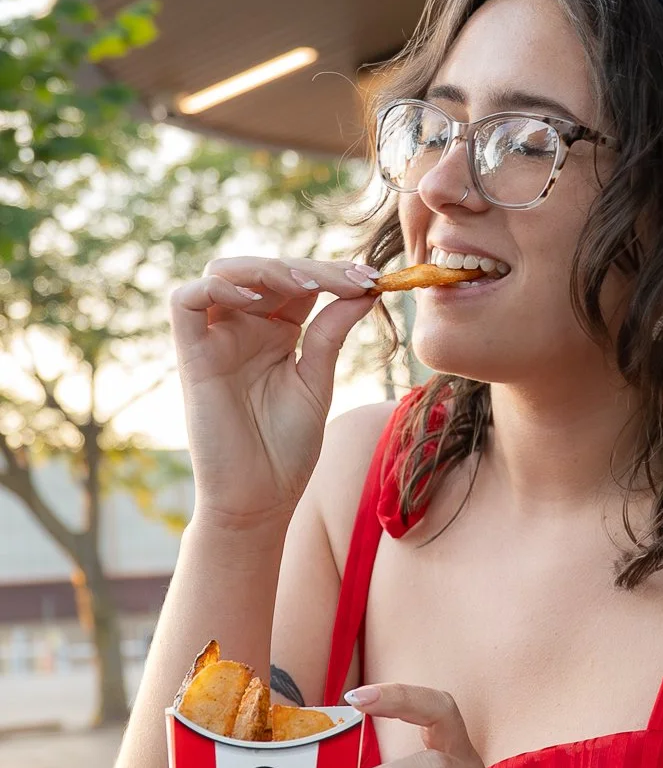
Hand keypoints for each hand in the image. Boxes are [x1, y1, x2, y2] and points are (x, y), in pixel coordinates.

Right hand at [170, 257, 378, 528]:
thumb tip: (366, 289)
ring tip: (307, 287)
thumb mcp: (317, 381)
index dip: (332, 273)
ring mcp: (215, 340)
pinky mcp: (192, 357)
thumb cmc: (286, 449)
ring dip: (266, 269)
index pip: (297, 282)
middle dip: (308, 268)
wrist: (260, 499)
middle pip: (264, 270)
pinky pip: (186, 302)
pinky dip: (218, 288)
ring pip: (223, 272)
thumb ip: (331, 333)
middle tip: (350, 279)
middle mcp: (243, 330)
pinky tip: (257, 301)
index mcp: (275, 333)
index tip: (372, 279)